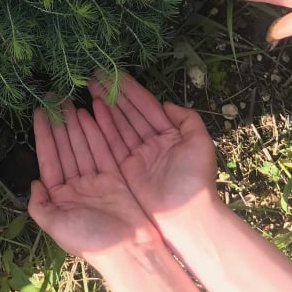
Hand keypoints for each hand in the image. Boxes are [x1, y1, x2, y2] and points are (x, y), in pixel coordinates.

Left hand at [29, 99, 158, 265]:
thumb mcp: (56, 227)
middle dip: (59, 123)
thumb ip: (40, 205)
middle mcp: (77, 186)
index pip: (49, 158)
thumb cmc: (91, 240)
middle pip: (65, 148)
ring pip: (82, 145)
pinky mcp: (115, 177)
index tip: (38, 112)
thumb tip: (33, 183)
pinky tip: (89, 114)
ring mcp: (96, 180)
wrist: (130, 251)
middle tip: (55, 98)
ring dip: (75, 124)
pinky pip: (103, 149)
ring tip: (69, 101)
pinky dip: (96, 132)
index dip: (43, 135)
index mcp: (61, 197)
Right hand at [90, 74, 216, 239]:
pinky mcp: (125, 170)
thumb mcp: (200, 144)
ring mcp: (137, 156)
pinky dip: (102, 126)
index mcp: (169, 135)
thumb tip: (167, 104)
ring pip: (119, 124)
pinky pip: (112, 143)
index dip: (131, 89)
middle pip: (129, 112)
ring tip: (91, 86)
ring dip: (105, 105)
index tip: (115, 72)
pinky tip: (93, 109)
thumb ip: (187, 119)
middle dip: (113, 93)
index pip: (147, 106)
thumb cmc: (195, 180)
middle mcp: (151, 142)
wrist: (187, 219)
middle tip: (95, 75)